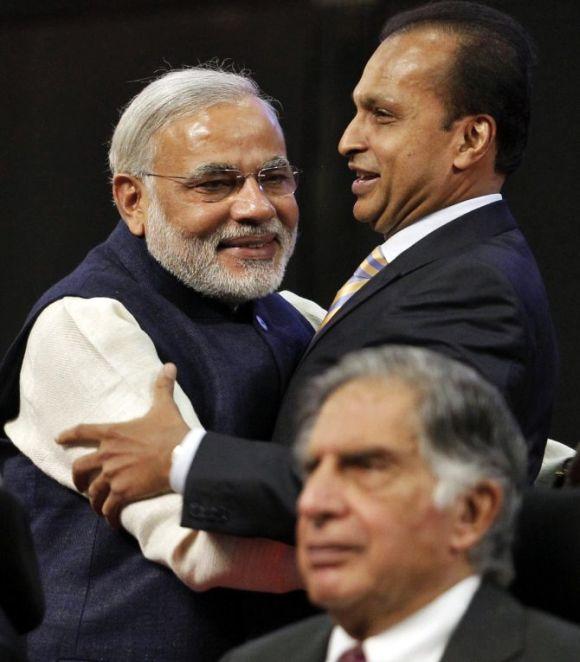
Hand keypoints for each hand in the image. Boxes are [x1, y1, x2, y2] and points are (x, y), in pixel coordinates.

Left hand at [57, 363, 189, 526]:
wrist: (182, 457)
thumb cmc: (172, 432)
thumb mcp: (164, 407)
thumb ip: (162, 387)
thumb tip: (169, 366)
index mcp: (114, 433)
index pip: (83, 431)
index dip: (69, 435)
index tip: (59, 438)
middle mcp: (108, 454)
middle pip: (80, 468)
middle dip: (78, 478)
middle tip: (81, 484)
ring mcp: (114, 475)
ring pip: (93, 491)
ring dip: (93, 501)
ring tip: (98, 507)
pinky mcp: (123, 492)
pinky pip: (108, 508)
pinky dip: (108, 516)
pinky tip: (111, 522)